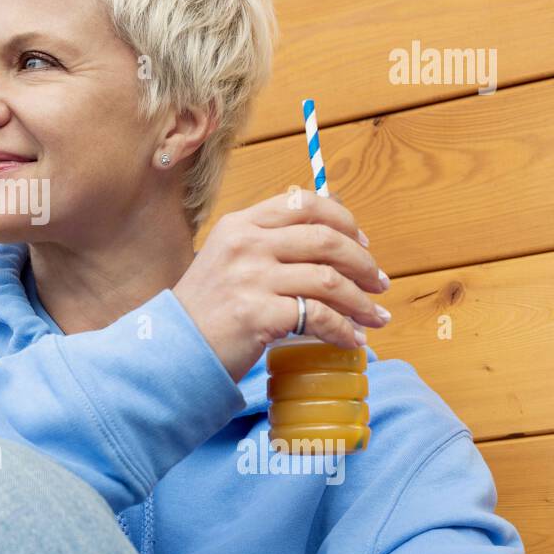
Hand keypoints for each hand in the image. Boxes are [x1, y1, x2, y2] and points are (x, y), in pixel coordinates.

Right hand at [172, 189, 390, 382]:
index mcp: (239, 225)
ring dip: (362, 301)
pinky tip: (352, 340)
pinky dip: (344, 330)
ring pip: (329, 279)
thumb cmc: (207, 309)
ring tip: (375, 317)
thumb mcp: (227, 259)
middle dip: (363, 262)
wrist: (175, 349)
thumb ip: (266, 243)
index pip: (303, 204)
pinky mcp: (258, 314)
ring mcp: (251, 278)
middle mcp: (246, 244)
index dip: (343, 220)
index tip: (362, 242)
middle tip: (378, 282)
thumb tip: (328, 236)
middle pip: (325, 239)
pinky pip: (318, 317)